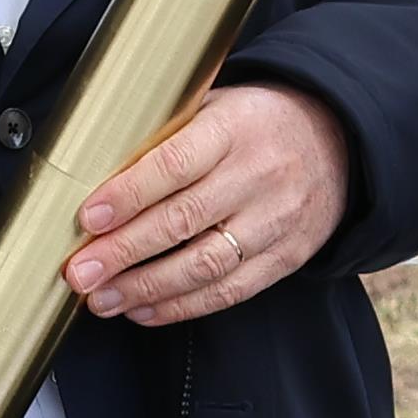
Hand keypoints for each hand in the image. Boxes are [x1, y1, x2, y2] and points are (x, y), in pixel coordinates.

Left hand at [66, 82, 353, 329]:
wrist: (337, 140)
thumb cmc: (256, 123)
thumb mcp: (215, 106)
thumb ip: (166, 134)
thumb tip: (93, 169)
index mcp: (234, 128)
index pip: (174, 164)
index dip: (128, 195)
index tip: (89, 218)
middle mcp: (258, 175)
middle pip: (182, 221)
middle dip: (123, 252)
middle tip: (80, 272)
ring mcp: (276, 221)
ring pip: (203, 266)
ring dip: (145, 288)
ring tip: (102, 299)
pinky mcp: (287, 257)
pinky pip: (229, 292)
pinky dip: (181, 307)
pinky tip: (144, 310)